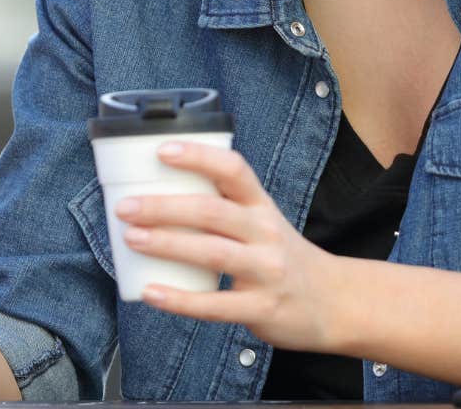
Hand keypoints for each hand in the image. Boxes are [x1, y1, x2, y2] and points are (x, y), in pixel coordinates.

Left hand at [117, 140, 342, 352]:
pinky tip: (150, 293)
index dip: (199, 157)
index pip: (233, 170)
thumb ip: (222, 207)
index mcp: (261, 206)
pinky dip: (180, 300)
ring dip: (166, 244)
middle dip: (164, 207)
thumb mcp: (262, 221)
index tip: (162, 151)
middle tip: (125, 207)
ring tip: (130, 239)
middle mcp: (266, 234)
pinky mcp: (262, 308)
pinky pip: (216, 304)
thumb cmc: (281, 256)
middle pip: (212, 211)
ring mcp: (266, 271)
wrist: (334, 302)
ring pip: (212, 252)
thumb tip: (154, 194)